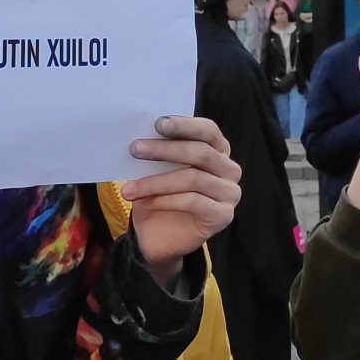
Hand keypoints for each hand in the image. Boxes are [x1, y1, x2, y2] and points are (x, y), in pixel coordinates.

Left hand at [120, 115, 241, 272]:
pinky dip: (165, 200)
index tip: (158, 124)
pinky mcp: (223, 216)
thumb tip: (143, 136)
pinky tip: (146, 202)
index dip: (185, 125)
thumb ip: (158, 152)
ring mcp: (229, 193)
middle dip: (165, 150)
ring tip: (130, 188)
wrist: (158, 235)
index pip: (208, 130)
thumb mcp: (156, 169)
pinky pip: (193, 202)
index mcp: (218, 150)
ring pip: (193, 179)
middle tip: (135, 149)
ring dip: (156, 181)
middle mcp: (229, 169)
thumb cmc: (159, 194)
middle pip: (201, 153)